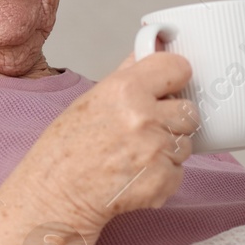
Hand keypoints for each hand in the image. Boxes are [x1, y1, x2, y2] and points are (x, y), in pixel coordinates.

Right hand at [0, 52, 199, 234]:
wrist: (55, 197)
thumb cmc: (66, 150)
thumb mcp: (92, 99)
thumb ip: (128, 74)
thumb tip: (151, 48)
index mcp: (126, 89)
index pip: (179, 67)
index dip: (175, 78)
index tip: (170, 86)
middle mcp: (144, 117)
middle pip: (189, 110)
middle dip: (172, 120)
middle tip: (145, 130)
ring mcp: (155, 151)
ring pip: (186, 143)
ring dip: (168, 149)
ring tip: (135, 155)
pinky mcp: (162, 181)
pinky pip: (179, 172)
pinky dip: (162, 176)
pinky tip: (135, 175)